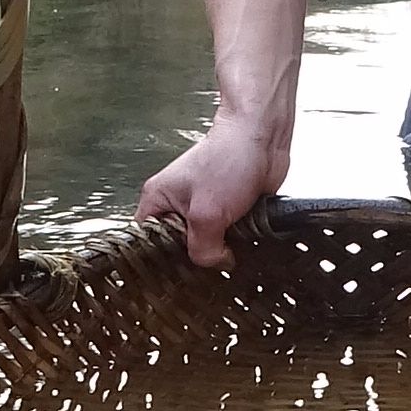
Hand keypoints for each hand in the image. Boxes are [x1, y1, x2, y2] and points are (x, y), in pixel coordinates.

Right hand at [138, 116, 287, 266]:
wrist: (262, 138)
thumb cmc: (228, 158)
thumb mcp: (206, 214)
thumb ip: (203, 249)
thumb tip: (215, 264)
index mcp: (158, 199)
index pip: (147, 241)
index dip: (162, 259)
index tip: (179, 272)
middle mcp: (177, 204)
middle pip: (179, 247)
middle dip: (197, 254)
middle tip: (211, 259)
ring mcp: (203, 207)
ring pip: (206, 243)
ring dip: (221, 247)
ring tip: (231, 245)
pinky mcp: (227, 210)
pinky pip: (227, 236)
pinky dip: (237, 240)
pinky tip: (244, 237)